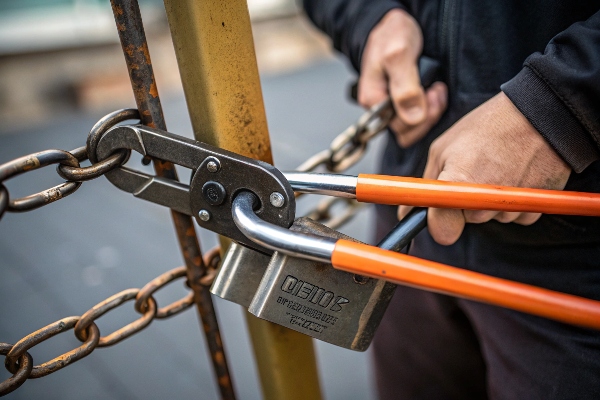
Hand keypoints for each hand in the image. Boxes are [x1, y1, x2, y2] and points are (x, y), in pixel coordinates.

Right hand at [358, 9, 446, 146]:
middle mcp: (380, 109)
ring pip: (414, 127)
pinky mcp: (404, 104)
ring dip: (432, 111)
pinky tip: (435, 91)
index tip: (432, 90)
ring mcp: (392, 108)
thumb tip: (413, 118)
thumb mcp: (398, 54)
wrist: (394, 26)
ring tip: (437, 89)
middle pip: (408, 131)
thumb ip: (405, 87)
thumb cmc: (392, 35)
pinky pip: (419, 119)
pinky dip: (432, 107)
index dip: (421, 114)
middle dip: (428, 113)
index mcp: (372, 100)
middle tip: (437, 90)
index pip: (400, 127)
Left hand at [399, 92, 571, 244]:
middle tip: (474, 171)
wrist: (539, 114)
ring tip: (496, 167)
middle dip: (465, 202)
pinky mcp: (534, 209)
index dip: (438, 221)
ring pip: (489, 217)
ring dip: (489, 200)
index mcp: (458, 185)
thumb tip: (406, 214)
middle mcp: (485, 202)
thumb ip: (424, 186)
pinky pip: (513, 215)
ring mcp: (511, 207)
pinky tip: (514, 175)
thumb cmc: (487, 127)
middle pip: (466, 220)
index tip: (439, 210)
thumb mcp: (443, 148)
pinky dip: (511, 201)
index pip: (441, 231)